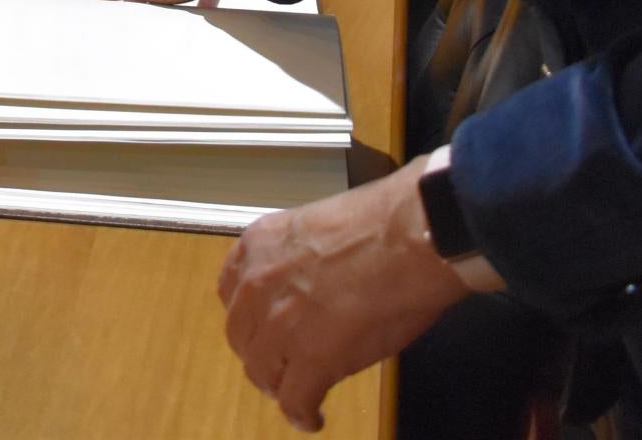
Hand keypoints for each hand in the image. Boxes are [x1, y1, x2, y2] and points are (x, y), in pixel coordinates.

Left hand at [218, 159, 475, 432]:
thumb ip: (299, 259)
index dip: (249, 318)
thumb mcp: (317, 227)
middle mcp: (258, 286)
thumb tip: (312, 281)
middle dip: (260, 354)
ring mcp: (281, 326)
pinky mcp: (312, 361)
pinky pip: (296, 400)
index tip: (262, 329)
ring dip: (279, 385)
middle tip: (280, 366)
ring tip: (296, 393)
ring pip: (263, 372)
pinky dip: (303, 414)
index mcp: (258, 247)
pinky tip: (313, 418)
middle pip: (242, 337)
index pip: (231, 293)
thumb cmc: (383, 223)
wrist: (410, 239)